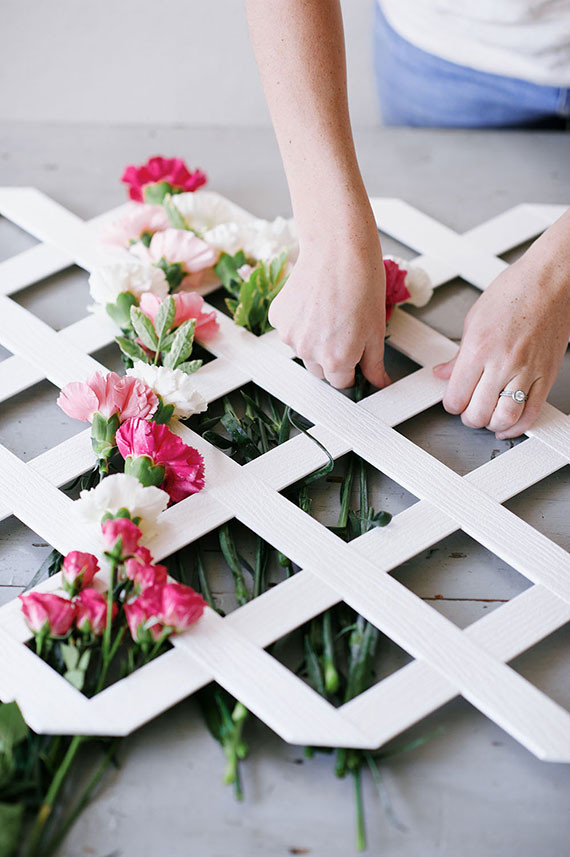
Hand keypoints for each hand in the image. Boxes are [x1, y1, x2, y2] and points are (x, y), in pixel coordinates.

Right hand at [269, 222, 389, 388]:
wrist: (337, 248)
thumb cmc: (362, 282)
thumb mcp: (376, 328)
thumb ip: (374, 362)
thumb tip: (379, 381)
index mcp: (337, 360)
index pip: (341, 383)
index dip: (351, 369)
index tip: (356, 355)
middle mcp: (309, 352)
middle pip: (320, 371)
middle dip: (332, 358)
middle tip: (345, 329)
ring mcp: (290, 335)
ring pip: (303, 351)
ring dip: (314, 341)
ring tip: (329, 311)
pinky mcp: (277, 318)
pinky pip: (290, 331)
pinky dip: (300, 323)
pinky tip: (313, 303)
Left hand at [433, 247, 569, 439]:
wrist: (551, 281)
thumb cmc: (515, 291)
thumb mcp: (474, 319)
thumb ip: (458, 354)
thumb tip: (444, 374)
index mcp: (478, 349)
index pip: (456, 397)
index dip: (451, 404)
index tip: (453, 400)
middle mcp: (502, 363)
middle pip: (477, 413)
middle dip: (469, 417)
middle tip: (469, 408)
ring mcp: (527, 371)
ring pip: (504, 418)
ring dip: (491, 424)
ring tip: (488, 416)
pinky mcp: (547, 375)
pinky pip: (532, 412)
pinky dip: (518, 425)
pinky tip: (509, 424)